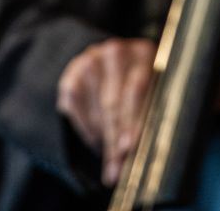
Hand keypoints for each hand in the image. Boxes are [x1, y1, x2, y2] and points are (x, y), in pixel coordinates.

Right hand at [55, 36, 155, 187]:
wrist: (108, 71)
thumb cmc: (137, 91)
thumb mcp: (149, 97)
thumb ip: (146, 119)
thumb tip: (140, 158)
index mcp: (145, 53)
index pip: (138, 88)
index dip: (133, 119)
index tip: (129, 147)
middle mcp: (116, 51)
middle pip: (113, 102)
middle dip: (115, 139)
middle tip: (116, 168)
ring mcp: (90, 61)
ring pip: (95, 111)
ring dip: (102, 138)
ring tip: (113, 157)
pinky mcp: (71, 76)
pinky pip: (74, 110)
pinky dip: (87, 130)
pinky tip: (97, 137)